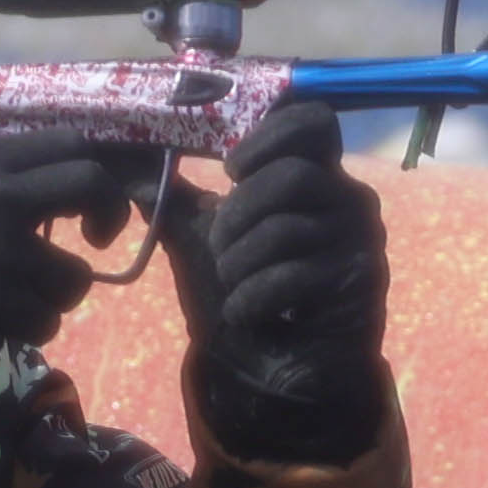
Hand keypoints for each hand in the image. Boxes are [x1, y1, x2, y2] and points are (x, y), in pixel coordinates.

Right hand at [0, 134, 137, 487]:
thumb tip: (58, 183)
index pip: (68, 142)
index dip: (97, 171)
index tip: (92, 201)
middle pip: (90, 185)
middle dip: (107, 215)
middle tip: (95, 241)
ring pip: (74, 275)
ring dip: (53, 297)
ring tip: (11, 301)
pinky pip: (46, 321)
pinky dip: (28, 330)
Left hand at [187, 104, 389, 464]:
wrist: (282, 366)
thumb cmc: (250, 291)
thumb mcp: (204, 240)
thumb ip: (176, 201)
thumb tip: (128, 167)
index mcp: (317, 175)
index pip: (314, 121)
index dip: (269, 135)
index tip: (231, 170)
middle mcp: (349, 199)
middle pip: (293, 175)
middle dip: (238, 211)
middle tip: (219, 243)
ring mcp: (360, 242)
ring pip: (287, 228)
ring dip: (238, 260)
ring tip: (229, 282)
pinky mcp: (358, 285)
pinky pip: (295, 276)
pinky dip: (252, 296)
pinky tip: (242, 312)